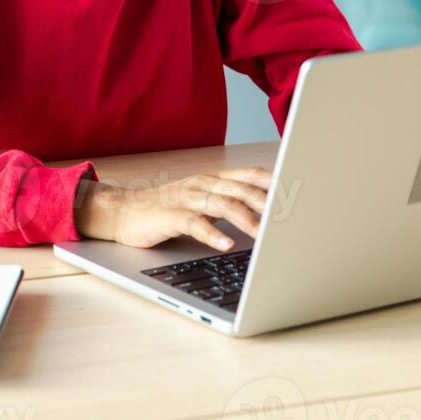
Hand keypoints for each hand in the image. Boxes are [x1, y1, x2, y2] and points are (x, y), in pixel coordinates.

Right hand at [73, 167, 270, 250]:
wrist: (122, 212)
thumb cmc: (165, 209)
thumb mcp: (200, 201)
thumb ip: (227, 203)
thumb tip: (265, 214)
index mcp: (212, 180)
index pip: (249, 175)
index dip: (273, 183)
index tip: (297, 195)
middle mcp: (201, 184)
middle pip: (240, 189)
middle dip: (266, 202)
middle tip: (288, 217)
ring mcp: (185, 198)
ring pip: (221, 204)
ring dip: (245, 219)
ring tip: (263, 234)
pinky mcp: (169, 216)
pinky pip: (194, 223)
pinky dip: (212, 234)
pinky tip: (225, 244)